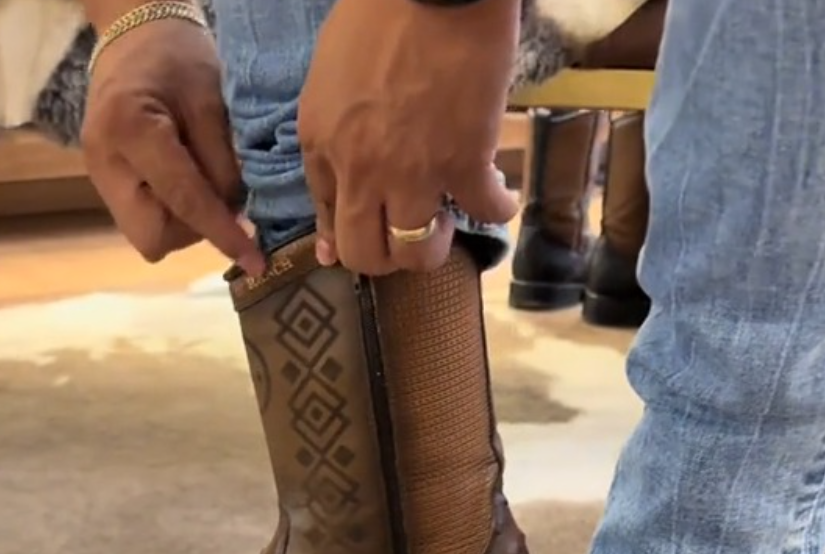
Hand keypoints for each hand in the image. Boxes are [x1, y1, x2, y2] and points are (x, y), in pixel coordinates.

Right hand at [81, 18, 264, 273]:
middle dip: (193, 230)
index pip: (183, 201)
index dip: (223, 234)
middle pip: (153, 235)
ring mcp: (98, 176)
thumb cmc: (178, 61)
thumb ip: (225, 168)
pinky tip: (184, 184)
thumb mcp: (213, 104)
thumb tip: (240, 223)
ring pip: (149, 234)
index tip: (256, 262)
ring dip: (184, 223)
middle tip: (218, 201)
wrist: (135, 38)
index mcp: (130, 129)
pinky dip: (172, 213)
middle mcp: (104, 161)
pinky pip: (144, 219)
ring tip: (200, 182)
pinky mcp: (104, 184)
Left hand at [298, 0, 520, 274]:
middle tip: (408, 233)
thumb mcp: (330, 74)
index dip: (347, 236)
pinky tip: (502, 197)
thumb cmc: (379, 10)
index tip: (365, 237)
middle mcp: (360, 171)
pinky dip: (499, 210)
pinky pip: (487, 213)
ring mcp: (413, 174)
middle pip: (366, 256)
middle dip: (387, 257)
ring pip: (418, 254)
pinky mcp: (465, 164)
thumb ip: (331, 130)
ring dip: (437, 245)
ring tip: (452, 217)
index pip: (326, 218)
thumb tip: (341, 177)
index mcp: (321, 144)